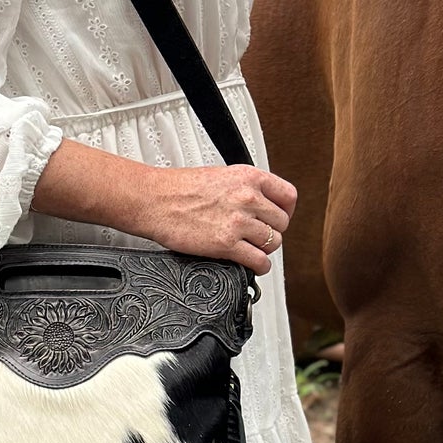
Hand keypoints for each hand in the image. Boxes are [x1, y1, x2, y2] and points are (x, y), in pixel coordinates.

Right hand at [138, 163, 296, 275]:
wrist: (154, 200)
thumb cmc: (179, 188)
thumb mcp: (222, 175)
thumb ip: (246, 188)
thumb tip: (263, 204)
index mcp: (249, 177)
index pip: (288, 196)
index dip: (286, 210)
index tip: (279, 217)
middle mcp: (248, 197)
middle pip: (281, 223)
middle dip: (271, 231)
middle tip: (258, 235)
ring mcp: (238, 222)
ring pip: (273, 243)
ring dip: (264, 249)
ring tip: (251, 248)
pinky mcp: (227, 244)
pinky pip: (259, 261)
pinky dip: (259, 266)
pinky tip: (251, 263)